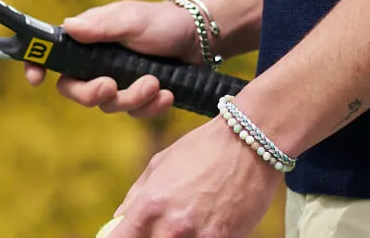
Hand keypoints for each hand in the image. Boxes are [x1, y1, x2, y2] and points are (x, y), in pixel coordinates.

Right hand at [23, 0, 198, 117]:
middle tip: (111, 86)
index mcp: (89, 39)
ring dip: (132, 98)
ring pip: (108, 106)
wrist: (197, 38)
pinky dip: (151, 107)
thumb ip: (101, 26)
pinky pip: (134, 114)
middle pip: (75, 90)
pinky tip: (167, 95)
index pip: (54, 53)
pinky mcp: (137, 97)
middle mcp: (97, 62)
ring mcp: (117, 81)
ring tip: (156, 82)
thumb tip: (67, 27)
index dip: (38, 65)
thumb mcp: (132, 19)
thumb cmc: (160, 21)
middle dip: (92, 94)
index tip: (35, 79)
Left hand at [109, 116, 280, 236]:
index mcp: (151, 204)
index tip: (123, 237)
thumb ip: (137, 194)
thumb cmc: (203, 148)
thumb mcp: (162, 163)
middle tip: (163, 229)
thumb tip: (119, 219)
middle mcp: (172, 227)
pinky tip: (208, 225)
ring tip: (189, 224)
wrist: (250, 142)